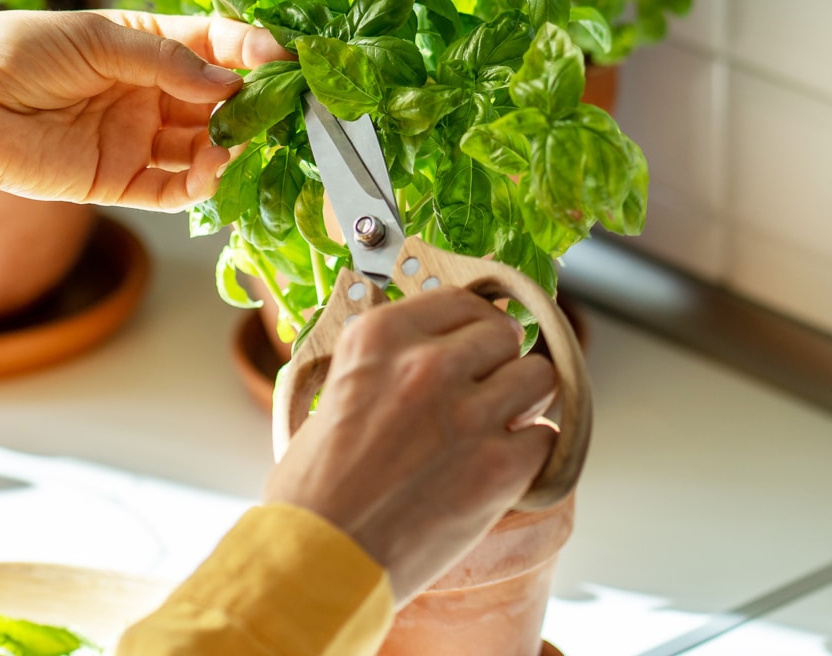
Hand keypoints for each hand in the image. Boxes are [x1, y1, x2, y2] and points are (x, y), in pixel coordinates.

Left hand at [0, 9, 289, 210]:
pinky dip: (195, 188)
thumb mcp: (100, 40)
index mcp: (145, 48)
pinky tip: (208, 176)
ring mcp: (135, 140)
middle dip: (244, 107)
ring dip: (224, 149)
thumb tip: (228, 81)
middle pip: (215, 104)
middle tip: (267, 111)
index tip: (280, 58)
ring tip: (232, 146)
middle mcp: (148, 94)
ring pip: (199, 150)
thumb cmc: (20, 53)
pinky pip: (170, 190)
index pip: (211, 48)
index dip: (247, 51)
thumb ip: (165, 61)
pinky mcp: (118, 181)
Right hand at [263, 287, 557, 605]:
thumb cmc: (315, 487)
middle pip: (504, 333)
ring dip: (523, 400)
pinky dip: (531, 453)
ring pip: (538, 377)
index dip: (473, 325)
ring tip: (497, 425)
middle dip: (498, 360)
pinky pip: (547, 437)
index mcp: (379, 338)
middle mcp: (427, 365)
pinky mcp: (499, 468)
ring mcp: (468, 415)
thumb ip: (386, 363)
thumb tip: (430, 348)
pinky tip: (500, 466)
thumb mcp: (336, 392)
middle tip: (483, 390)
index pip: (461, 301)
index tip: (474, 341)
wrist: (319, 559)